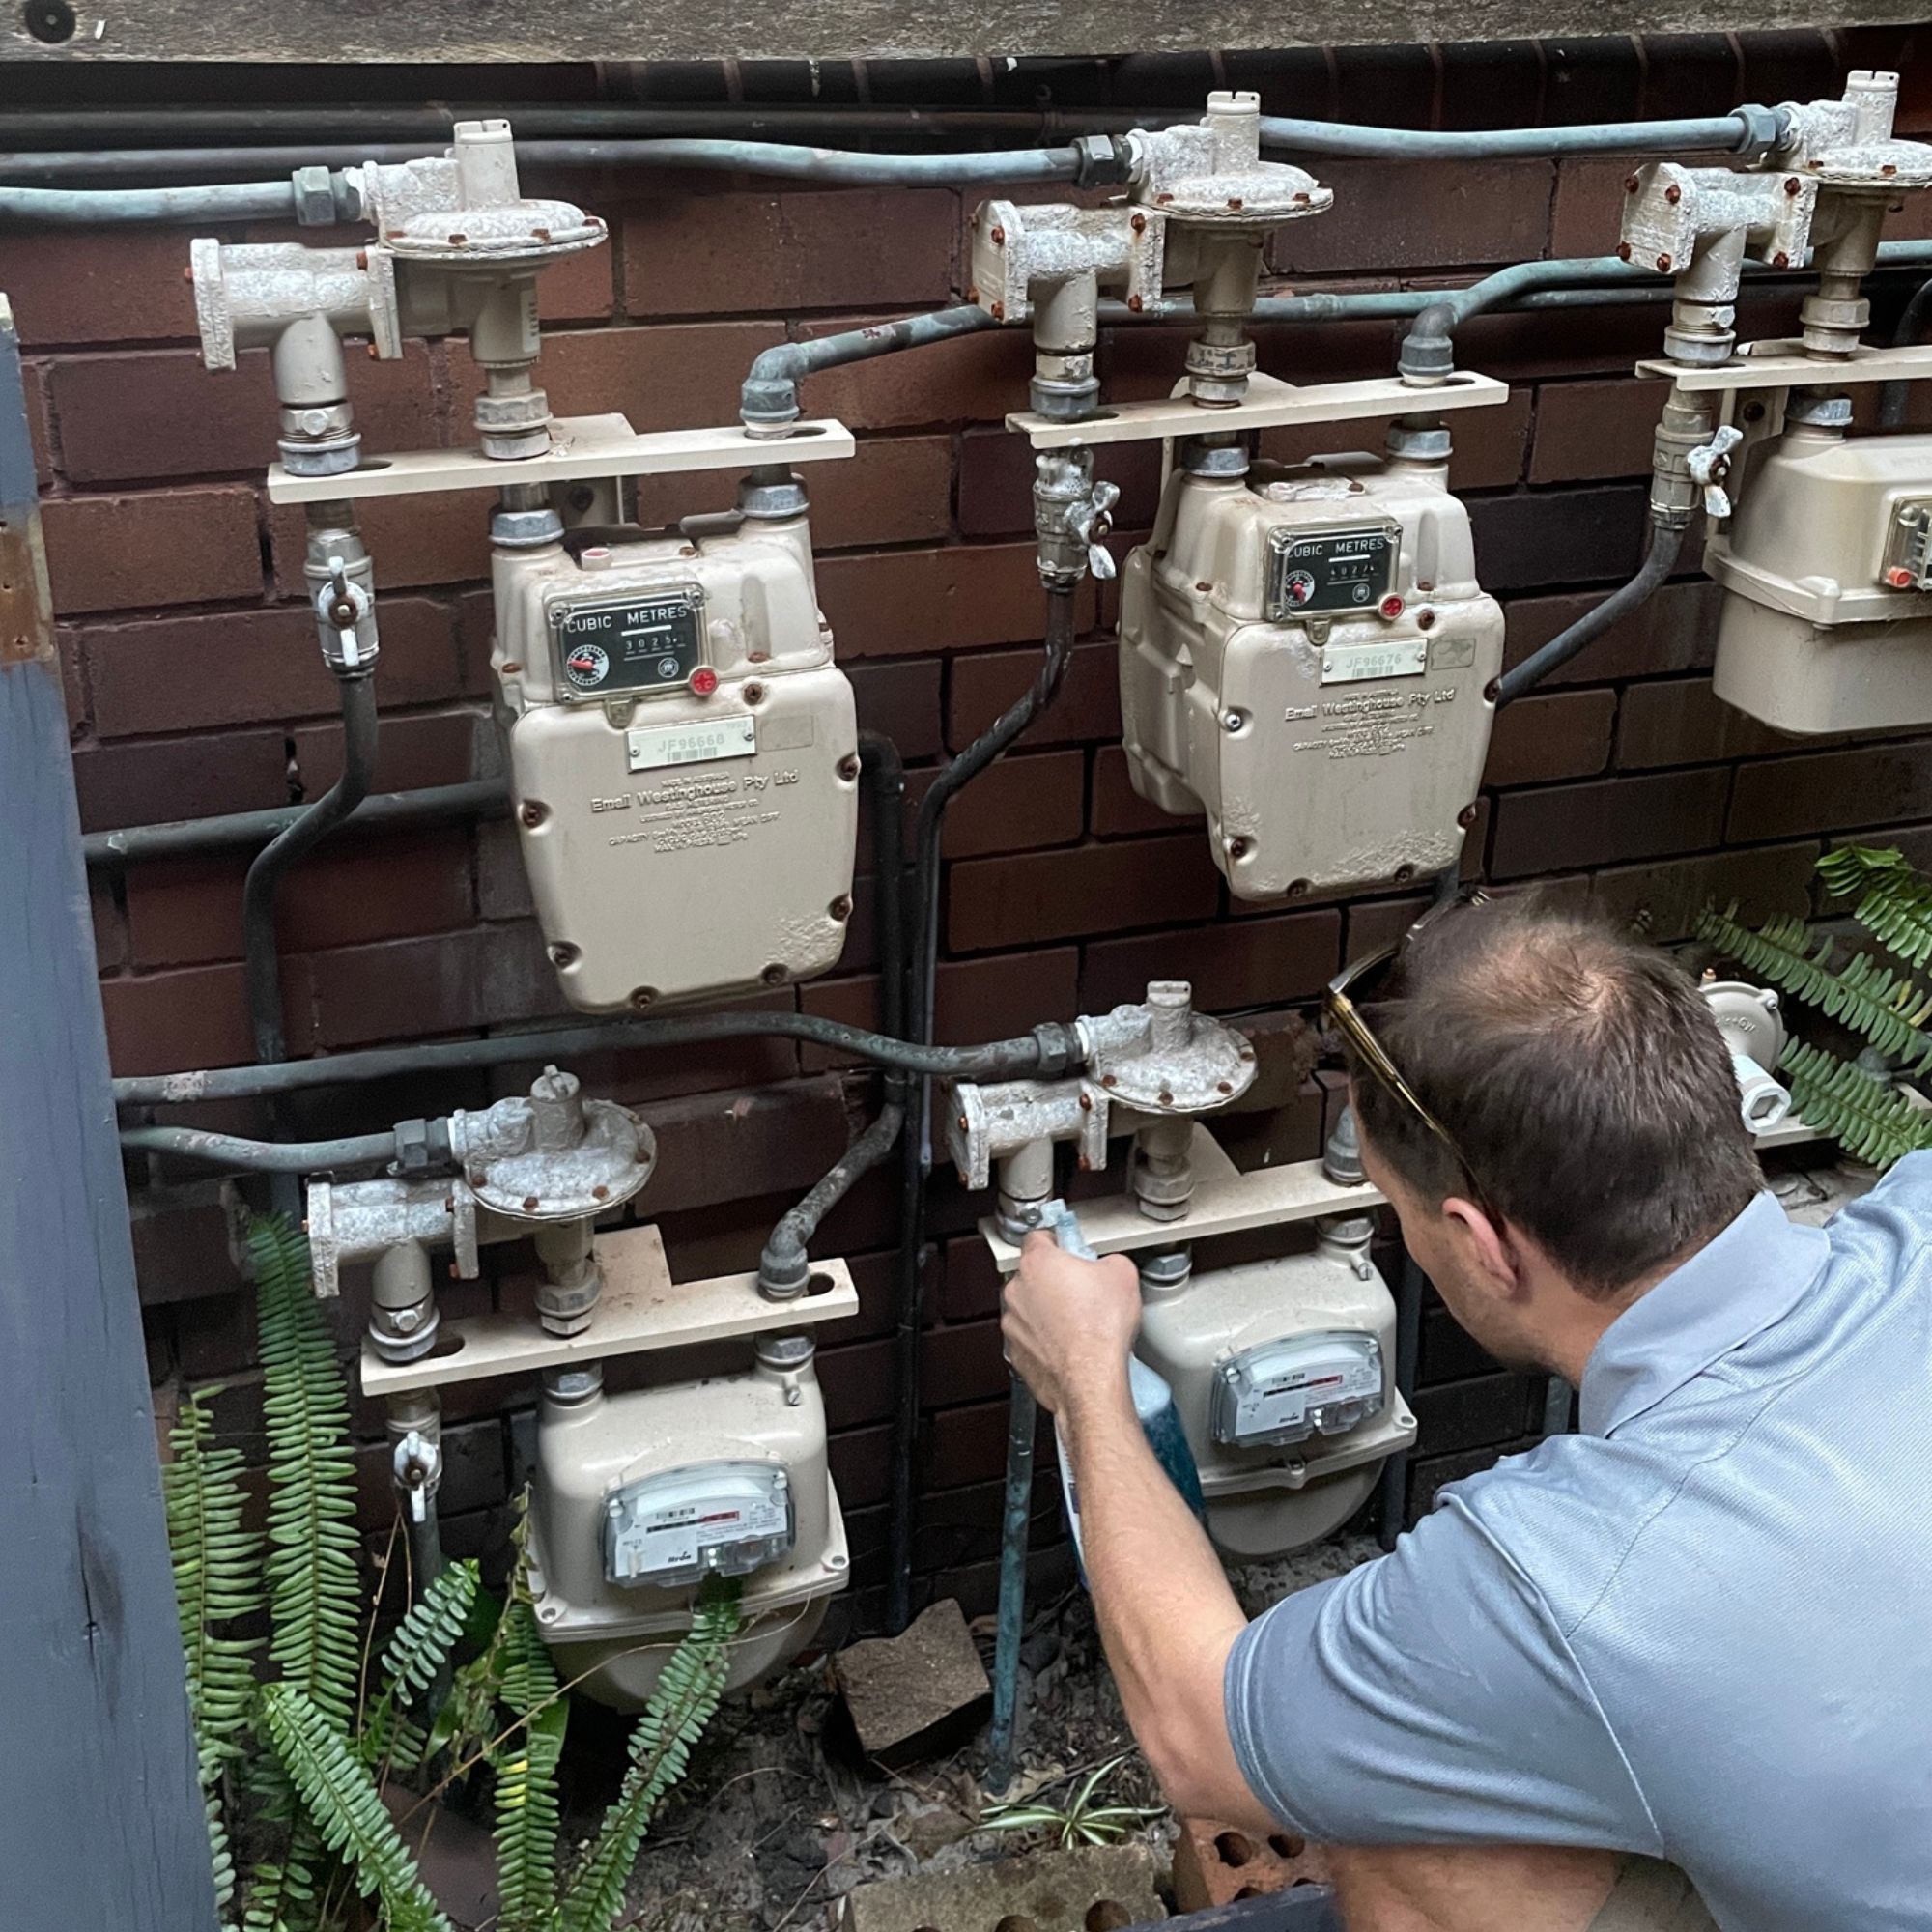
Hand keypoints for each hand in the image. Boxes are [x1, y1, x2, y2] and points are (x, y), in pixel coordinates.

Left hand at [1002, 1232, 1141, 1416]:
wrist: (1090, 1379)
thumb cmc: (1100, 1331)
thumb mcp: (1122, 1274)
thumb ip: (1108, 1260)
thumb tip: (1107, 1266)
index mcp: (1037, 1263)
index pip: (1038, 1237)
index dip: (1058, 1242)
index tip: (1069, 1249)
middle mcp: (1017, 1290)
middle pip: (1033, 1274)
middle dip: (1054, 1280)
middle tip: (1081, 1290)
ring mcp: (1013, 1323)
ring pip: (1029, 1307)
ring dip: (1047, 1311)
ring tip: (1078, 1322)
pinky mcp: (1016, 1352)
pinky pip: (1030, 1337)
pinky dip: (1045, 1339)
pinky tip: (1069, 1344)